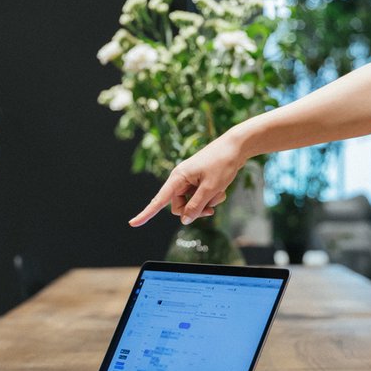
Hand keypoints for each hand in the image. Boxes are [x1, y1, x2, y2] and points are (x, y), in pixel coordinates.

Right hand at [129, 134, 243, 226]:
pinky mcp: (199, 181)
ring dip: (206, 204)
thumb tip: (184, 220)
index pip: (159, 200)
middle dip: (194, 211)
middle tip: (210, 211)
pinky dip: (211, 197)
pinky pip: (201, 197)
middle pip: (179, 207)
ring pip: (192, 203)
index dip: (146, 213)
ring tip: (219, 193)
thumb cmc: (223, 164)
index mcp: (178, 177)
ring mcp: (190, 180)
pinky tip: (221, 190)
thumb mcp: (211, 188)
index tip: (133, 224)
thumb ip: (196, 206)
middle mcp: (181, 179)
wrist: (237, 146)